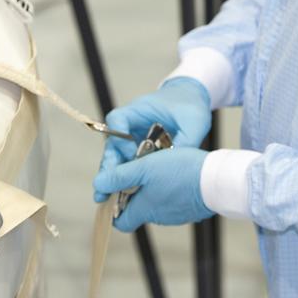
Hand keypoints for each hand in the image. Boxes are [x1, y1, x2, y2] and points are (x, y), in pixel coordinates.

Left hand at [92, 147, 211, 232]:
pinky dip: (171, 190)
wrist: (217, 181)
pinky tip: (177, 174)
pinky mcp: (190, 209)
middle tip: (139, 169)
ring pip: (157, 204)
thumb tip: (98, 185)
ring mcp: (176, 215)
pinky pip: (174, 202)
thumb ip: (120, 176)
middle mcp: (159, 217)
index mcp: (144, 209)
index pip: (120, 222)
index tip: (115, 189)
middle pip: (138, 209)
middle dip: (135, 192)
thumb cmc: (180, 172)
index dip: (114, 207)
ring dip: (154, 189)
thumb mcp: (145, 167)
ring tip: (159, 167)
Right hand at [95, 78, 211, 202]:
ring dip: (112, 176)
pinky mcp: (139, 148)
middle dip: (108, 166)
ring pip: (117, 157)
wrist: (192, 99)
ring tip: (105, 197)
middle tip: (103, 187)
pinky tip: (122, 196)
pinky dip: (126, 178)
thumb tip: (176, 166)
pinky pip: (128, 163)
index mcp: (139, 110)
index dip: (119, 138)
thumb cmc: (190, 106)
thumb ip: (186, 141)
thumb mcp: (194, 122)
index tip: (131, 153)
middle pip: (111, 143)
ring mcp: (133, 137)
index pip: (117, 120)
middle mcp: (131, 124)